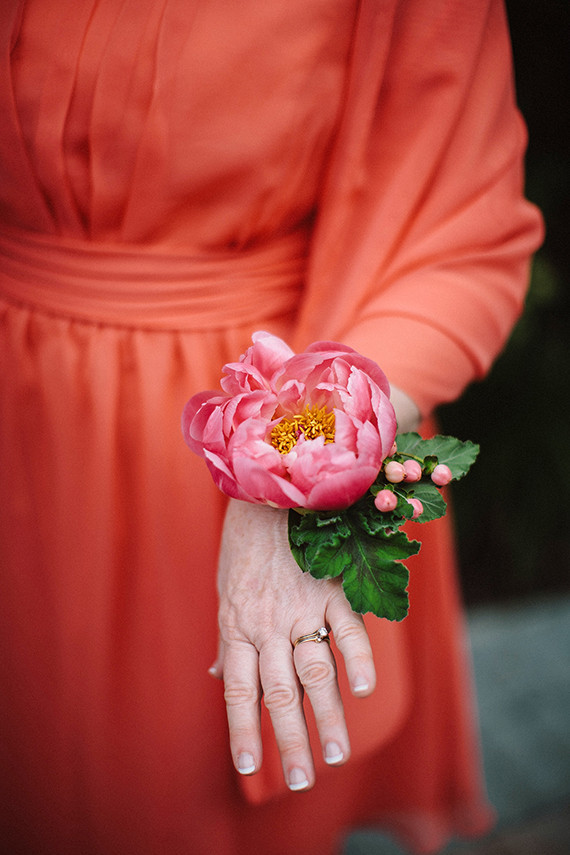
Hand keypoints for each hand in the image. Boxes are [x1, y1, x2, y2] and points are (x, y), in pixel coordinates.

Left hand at [211, 499, 375, 790]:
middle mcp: (268, 625)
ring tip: (335, 755)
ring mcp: (301, 607)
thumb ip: (229, 640)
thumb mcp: (225, 594)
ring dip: (327, 717)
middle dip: (290, 741)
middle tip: (301, 781)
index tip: (249, 767)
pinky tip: (364, 690)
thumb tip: (217, 678)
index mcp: (238, 627)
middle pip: (279, 694)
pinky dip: (357, 659)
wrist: (265, 491)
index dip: (243, 731)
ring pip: (315, 673)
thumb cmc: (243, 546)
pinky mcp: (332, 588)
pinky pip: (347, 629)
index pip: (240, 692)